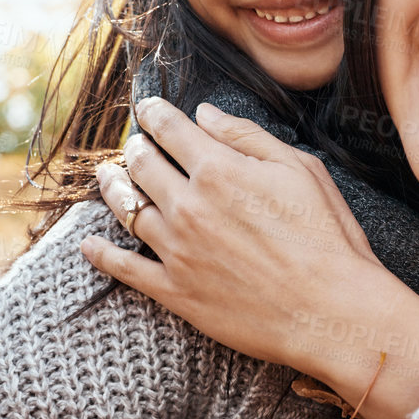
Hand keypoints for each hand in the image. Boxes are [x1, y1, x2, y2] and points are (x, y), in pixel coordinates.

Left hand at [83, 98, 418, 418]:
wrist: (331, 311)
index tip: (148, 107)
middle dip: (135, 147)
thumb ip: (247, 137)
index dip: (154, 113)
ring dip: (113, 188)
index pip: (170, 129)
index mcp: (220, 169)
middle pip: (142, 165)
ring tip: (108, 178)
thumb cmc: (327, 237)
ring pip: (126, 209)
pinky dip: (100, 254)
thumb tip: (204, 113)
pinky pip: (124, 268)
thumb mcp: (300, 170)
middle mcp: (189, 205)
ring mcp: (177, 250)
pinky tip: (87, 244)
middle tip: (135, 144)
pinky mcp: (175, 291)